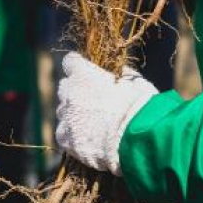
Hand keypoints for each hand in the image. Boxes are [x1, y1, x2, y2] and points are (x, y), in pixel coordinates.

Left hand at [56, 52, 157, 175]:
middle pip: (65, 86)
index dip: (79, 66)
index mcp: (84, 75)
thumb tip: (123, 72)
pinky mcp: (67, 140)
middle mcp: (69, 94)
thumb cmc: (140, 108)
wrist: (134, 141)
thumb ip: (125, 76)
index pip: (71, 61)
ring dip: (74, 113)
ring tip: (92, 123)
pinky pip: (64, 134)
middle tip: (94, 99)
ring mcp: (66, 118)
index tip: (87, 71)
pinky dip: (72, 135)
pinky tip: (86, 140)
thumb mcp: (137, 84)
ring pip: (63, 111)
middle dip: (76, 90)